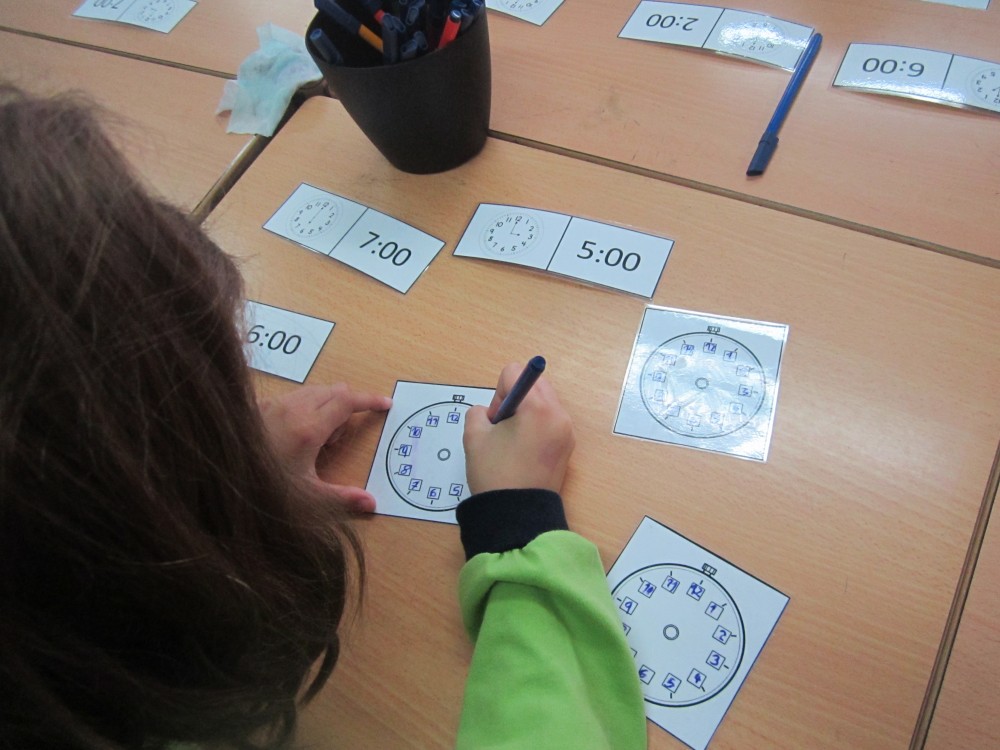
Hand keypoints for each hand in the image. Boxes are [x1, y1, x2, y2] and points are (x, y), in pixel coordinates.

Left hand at [259, 384, 391, 512]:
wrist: (215, 478)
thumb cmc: (263, 489)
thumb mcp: (306, 499)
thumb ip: (341, 498)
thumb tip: (372, 503)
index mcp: (310, 427)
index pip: (348, 401)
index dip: (370, 400)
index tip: (385, 404)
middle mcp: (293, 407)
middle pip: (333, 391)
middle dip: (347, 409)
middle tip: (337, 442)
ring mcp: (273, 404)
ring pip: (312, 392)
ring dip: (325, 408)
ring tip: (316, 442)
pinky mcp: (256, 407)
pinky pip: (291, 398)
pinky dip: (304, 408)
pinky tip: (292, 437)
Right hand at [463, 363, 574, 494]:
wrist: (516, 516)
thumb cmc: (495, 474)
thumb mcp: (474, 436)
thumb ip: (478, 412)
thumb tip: (492, 414)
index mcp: (538, 408)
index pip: (515, 373)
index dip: (498, 392)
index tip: (496, 420)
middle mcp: (559, 415)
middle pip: (534, 384)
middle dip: (515, 399)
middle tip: (503, 428)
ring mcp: (567, 431)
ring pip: (543, 402)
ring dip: (525, 412)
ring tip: (512, 443)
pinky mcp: (568, 446)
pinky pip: (550, 421)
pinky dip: (535, 426)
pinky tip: (522, 451)